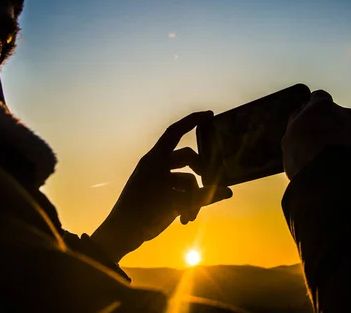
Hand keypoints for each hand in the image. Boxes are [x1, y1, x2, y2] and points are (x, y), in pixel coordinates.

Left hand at [91, 111, 232, 262]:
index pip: (175, 132)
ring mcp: (158, 179)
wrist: (121, 234)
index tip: (210, 115)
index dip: (192, 121)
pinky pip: (179, 192)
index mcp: (155, 159)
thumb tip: (228, 192)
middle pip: (186, 159)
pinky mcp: (159, 193)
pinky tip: (186, 220)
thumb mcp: (176, 203)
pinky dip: (185, 204)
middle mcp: (156, 165)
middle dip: (200, 172)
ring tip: (191, 215)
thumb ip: (204, 196)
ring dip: (192, 197)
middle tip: (212, 181)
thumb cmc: (143, 212)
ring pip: (185, 180)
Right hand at [281, 90, 350, 179]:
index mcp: (323, 106)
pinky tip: (345, 169)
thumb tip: (300, 118)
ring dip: (345, 142)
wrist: (335, 179)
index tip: (309, 119)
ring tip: (333, 162)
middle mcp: (346, 113)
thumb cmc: (306, 157)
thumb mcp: (289, 139)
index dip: (313, 109)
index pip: (318, 97)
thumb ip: (297, 124)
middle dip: (332, 126)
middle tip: (321, 145)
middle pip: (338, 115)